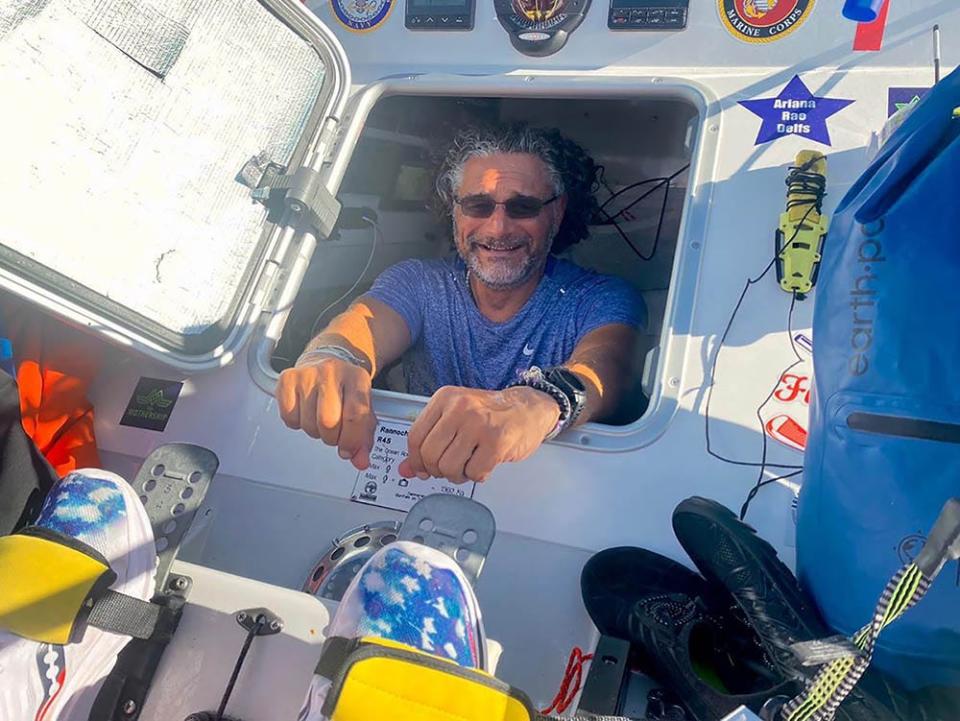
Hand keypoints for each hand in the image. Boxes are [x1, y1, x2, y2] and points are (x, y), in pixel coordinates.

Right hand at [275, 357, 376, 469]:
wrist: (325, 360)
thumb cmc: (345, 388)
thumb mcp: (362, 407)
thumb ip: (364, 437)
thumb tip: (360, 461)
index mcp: (357, 378)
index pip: (355, 415)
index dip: (352, 440)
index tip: (349, 451)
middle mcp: (332, 372)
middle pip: (328, 422)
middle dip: (332, 437)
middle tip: (334, 433)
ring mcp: (308, 374)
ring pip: (308, 423)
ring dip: (315, 431)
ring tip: (320, 419)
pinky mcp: (287, 378)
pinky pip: (289, 417)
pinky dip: (296, 422)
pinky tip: (305, 411)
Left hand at [397, 386, 559, 482]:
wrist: (529, 408)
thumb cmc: (492, 414)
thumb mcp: (455, 418)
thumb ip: (429, 441)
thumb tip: (406, 469)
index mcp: (445, 398)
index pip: (415, 437)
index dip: (416, 460)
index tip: (422, 469)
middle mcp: (460, 407)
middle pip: (430, 455)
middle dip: (437, 470)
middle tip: (450, 468)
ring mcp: (478, 424)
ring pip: (449, 467)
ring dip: (458, 475)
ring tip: (468, 465)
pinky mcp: (496, 441)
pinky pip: (474, 473)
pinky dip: (477, 476)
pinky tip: (484, 464)